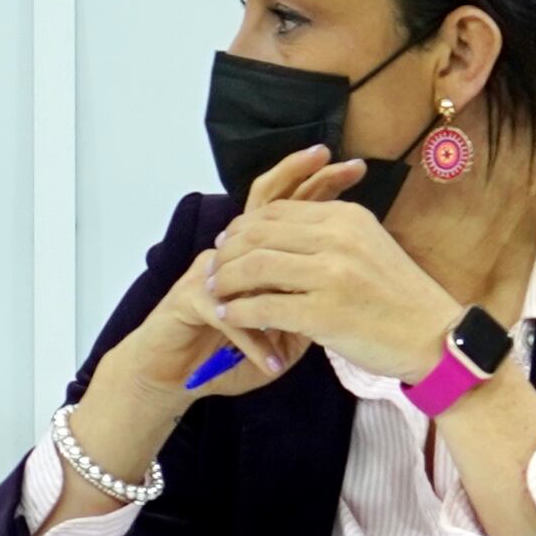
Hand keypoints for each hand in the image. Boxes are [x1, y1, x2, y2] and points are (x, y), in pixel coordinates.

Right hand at [52, 152, 364, 512]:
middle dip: (296, 178)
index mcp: (259, 253)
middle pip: (264, 206)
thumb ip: (310, 305)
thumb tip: (348, 290)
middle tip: (329, 159)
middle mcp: (231, 252)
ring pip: (248, 261)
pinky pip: (227, 313)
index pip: (291, 206)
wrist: (177, 376)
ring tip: (309, 293)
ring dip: (277, 279)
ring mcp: (207, 271)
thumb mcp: (286, 332)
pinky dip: (255, 343)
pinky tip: (278, 363)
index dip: (319, 183)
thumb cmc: (233, 353)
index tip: (357, 167)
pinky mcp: (188, 299)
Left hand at [208, 178, 462, 379]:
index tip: (228, 244)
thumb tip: (280, 233)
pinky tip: (229, 316)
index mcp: (346, 217)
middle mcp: (337, 238)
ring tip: (213, 292)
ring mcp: (330, 275)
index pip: (276, 211)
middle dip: (227, 251)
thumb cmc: (400, 298)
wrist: (435, 339)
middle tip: (212, 268)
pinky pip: (264, 307)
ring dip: (225, 280)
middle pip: (259, 233)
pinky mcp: (324, 313)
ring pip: (255, 267)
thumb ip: (329, 234)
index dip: (243, 226)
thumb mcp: (369, 247)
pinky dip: (239, 311)